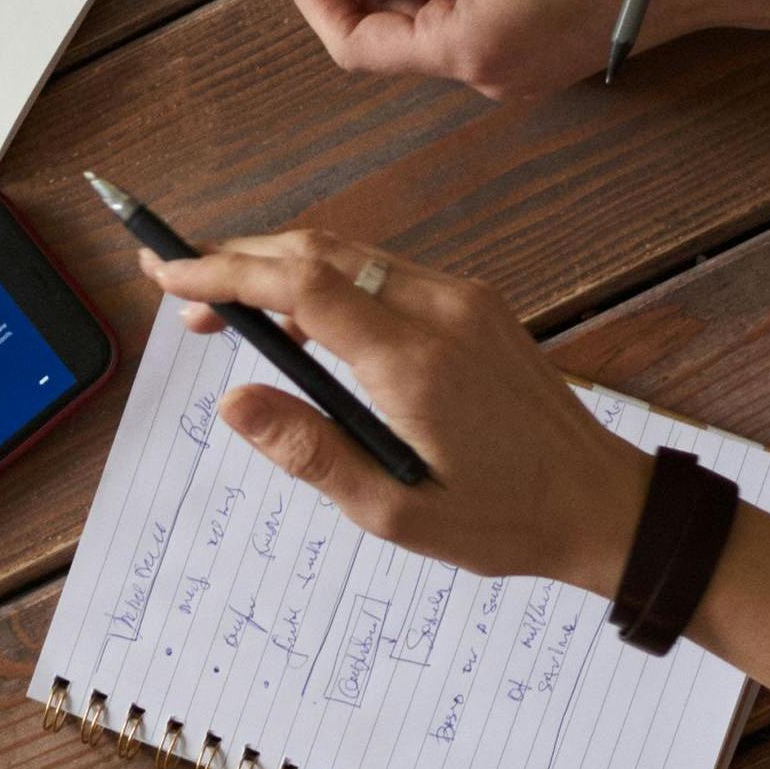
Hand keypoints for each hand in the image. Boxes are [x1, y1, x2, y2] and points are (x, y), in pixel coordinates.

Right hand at [134, 224, 650, 590]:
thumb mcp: (393, 512)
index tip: (167, 273)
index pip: (302, 284)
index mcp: (415, 360)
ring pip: (350, 254)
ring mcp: (463, 299)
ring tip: (226, 311)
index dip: (225, 271)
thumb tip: (234, 404)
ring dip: (280, 268)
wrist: (603, 503)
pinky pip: (383, 273)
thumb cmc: (504, 518)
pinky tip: (301, 323)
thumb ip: (310, 452)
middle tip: (180, 291)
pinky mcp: (475, 304)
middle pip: (319, 250)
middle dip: (238, 260)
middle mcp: (440, 309)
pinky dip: (326, 282)